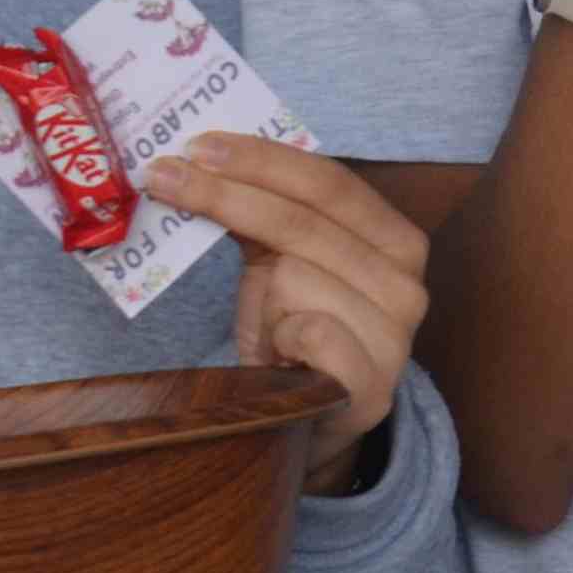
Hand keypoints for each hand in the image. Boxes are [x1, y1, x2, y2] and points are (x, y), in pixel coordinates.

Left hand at [144, 131, 431, 488]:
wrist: (312, 426)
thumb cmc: (296, 336)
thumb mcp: (283, 263)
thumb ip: (265, 215)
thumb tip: (200, 161)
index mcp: (397, 241)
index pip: (329, 183)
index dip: (263, 160)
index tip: (199, 146)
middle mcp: (408, 285)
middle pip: (302, 222)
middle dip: (226, 197)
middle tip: (164, 177)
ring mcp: (396, 340)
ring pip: (294, 276)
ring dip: (263, 302)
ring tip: (269, 329)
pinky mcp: (372, 389)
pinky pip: (310, 332)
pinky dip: (283, 336)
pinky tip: (282, 355)